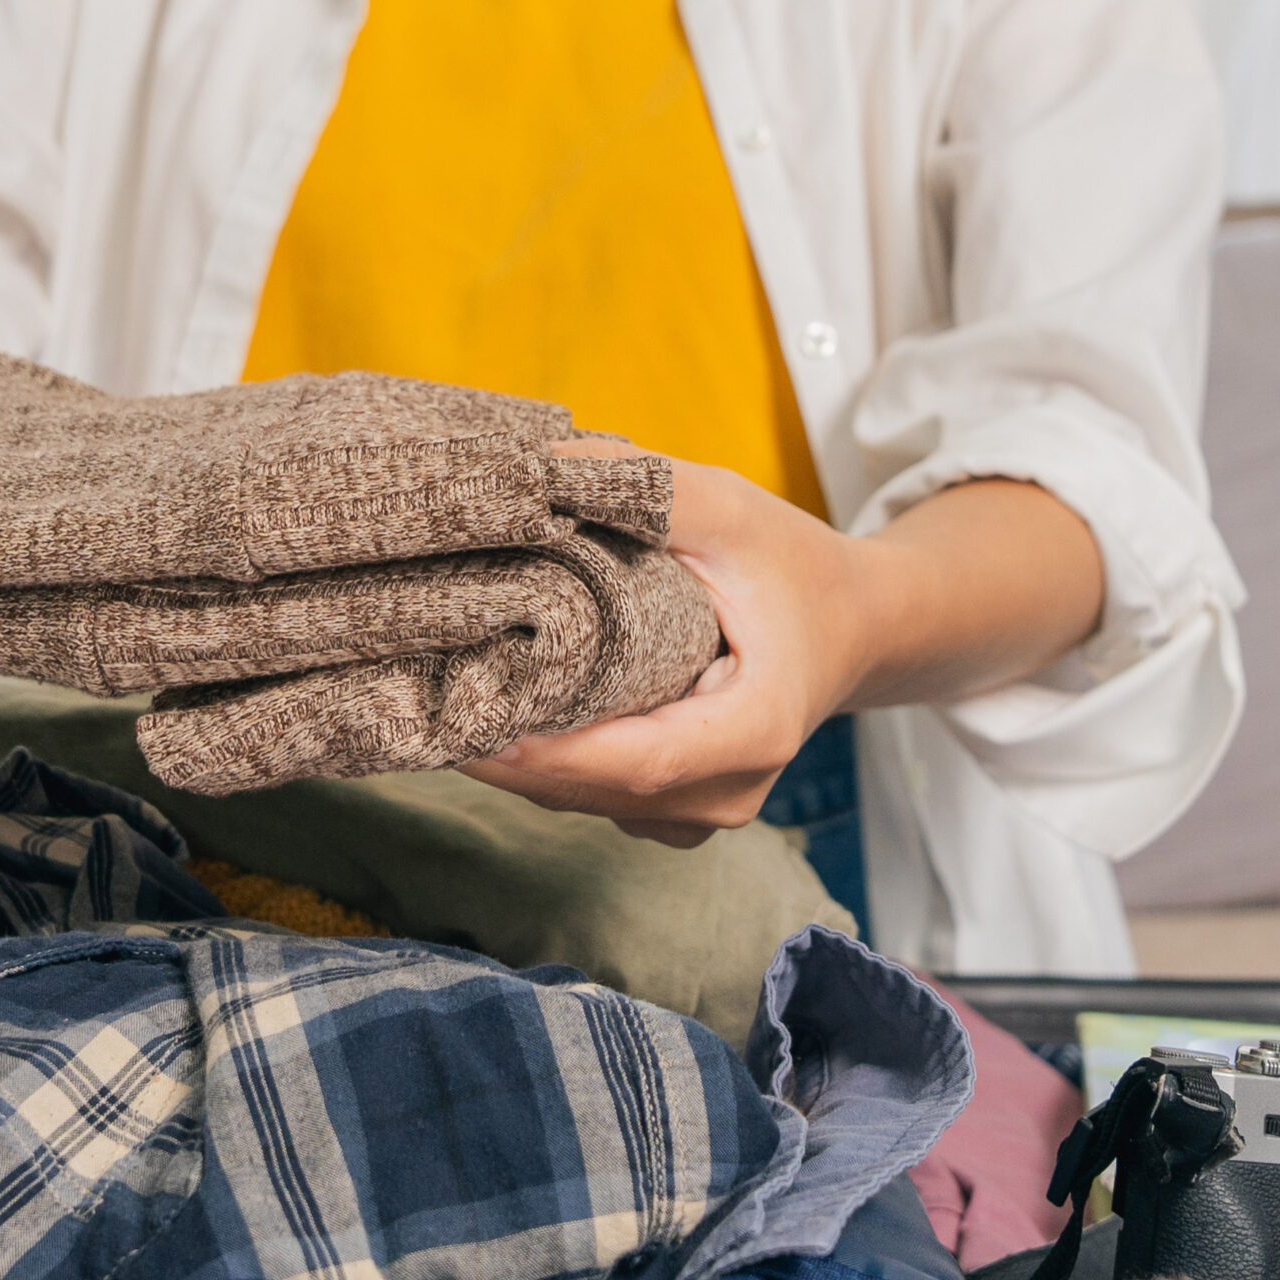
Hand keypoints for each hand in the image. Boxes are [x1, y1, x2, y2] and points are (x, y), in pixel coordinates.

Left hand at [467, 451, 1103, 847]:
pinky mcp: (675, 816)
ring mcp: (700, 816)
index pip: (633, 762)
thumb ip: (641, 485)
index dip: (546, 754)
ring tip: (442, 701)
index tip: (469, 724)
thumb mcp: (729, 507)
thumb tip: (534, 463)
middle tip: (422, 698)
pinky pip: (593, 800)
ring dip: (514, 759)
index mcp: (752, 730)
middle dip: (504, 750)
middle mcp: (726, 794)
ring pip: (582, 800)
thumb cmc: (791, 566)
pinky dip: (544, 763)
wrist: (857, 625)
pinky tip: (497, 714)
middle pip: (591, 788)